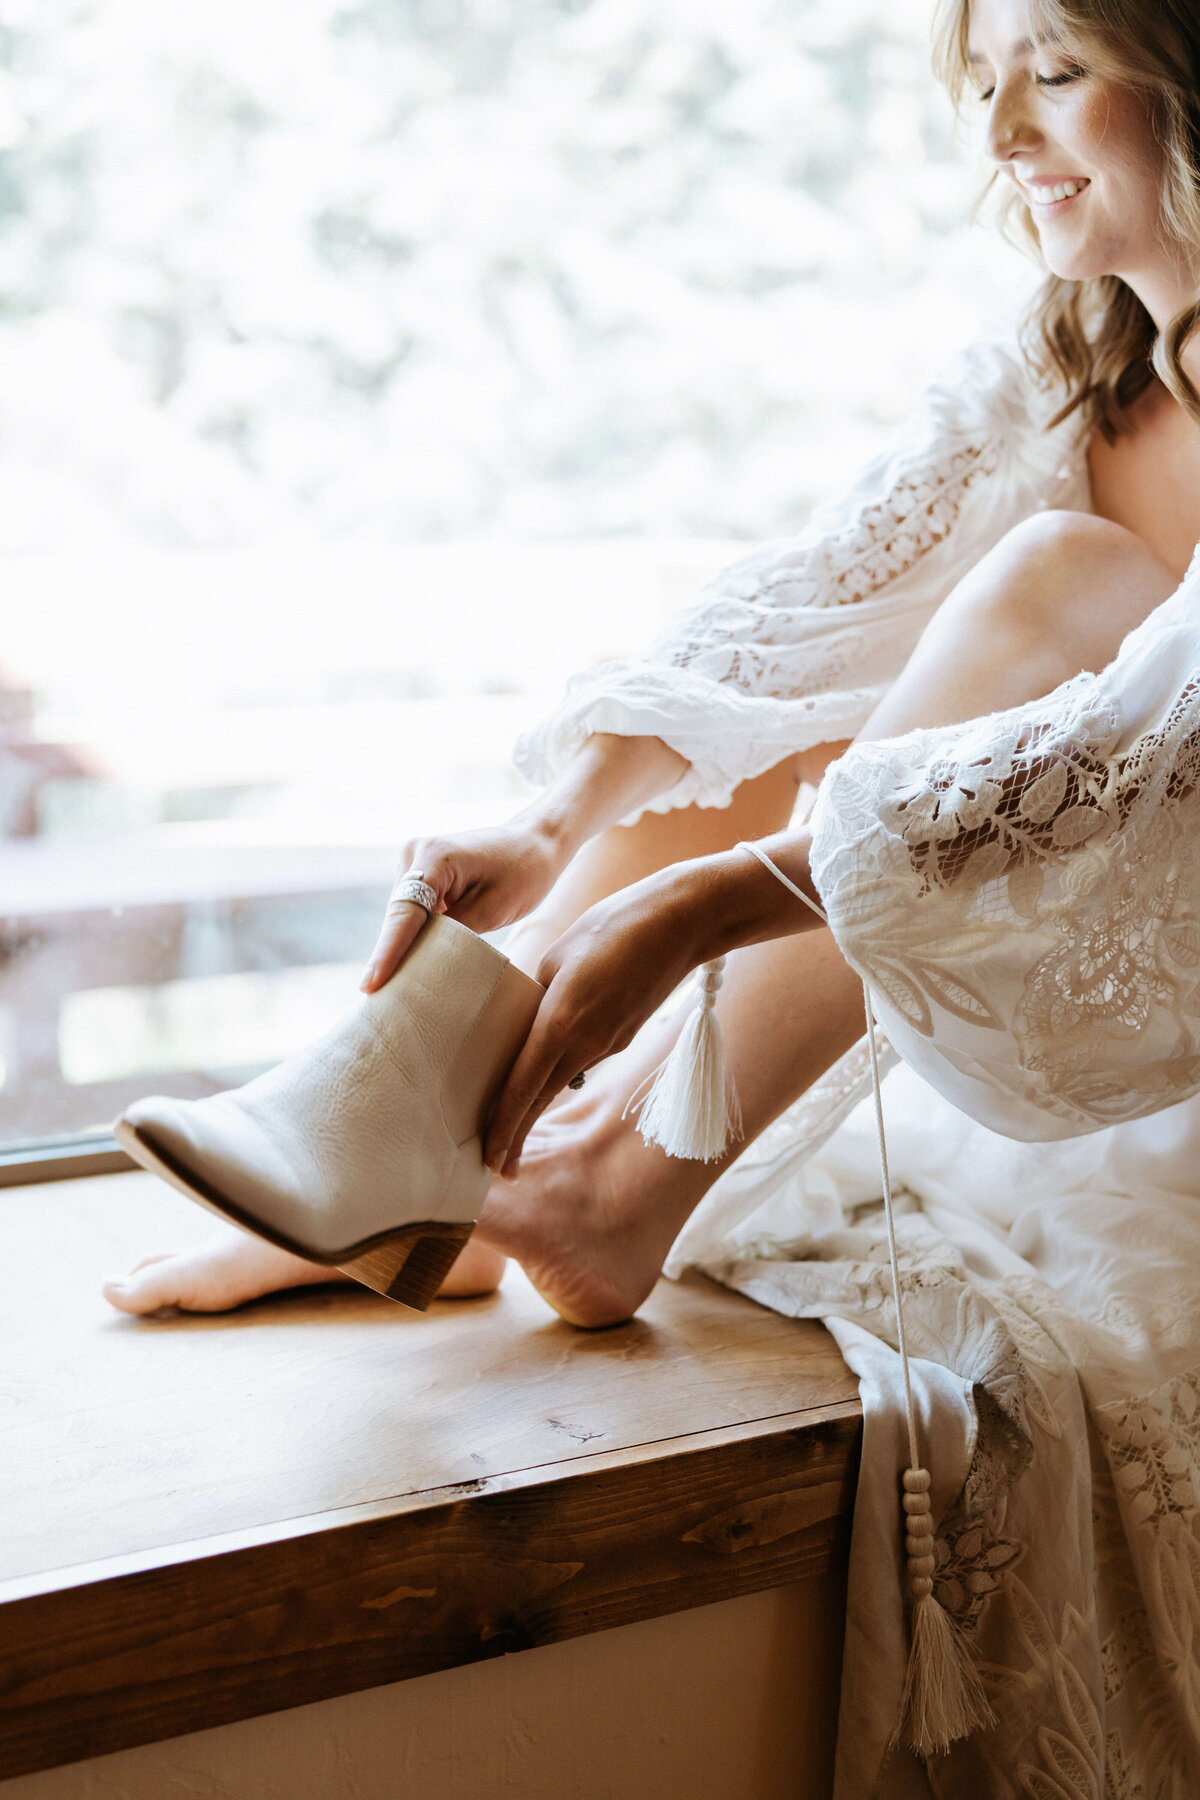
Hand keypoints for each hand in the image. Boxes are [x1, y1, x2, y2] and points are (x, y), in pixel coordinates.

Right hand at [361, 819, 568, 991]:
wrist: (536, 840)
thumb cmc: (525, 871)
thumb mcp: (495, 908)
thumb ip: (455, 934)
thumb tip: (422, 961)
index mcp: (435, 856)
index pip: (404, 914)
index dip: (386, 953)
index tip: (369, 986)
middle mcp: (416, 853)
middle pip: (398, 917)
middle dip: (393, 956)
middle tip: (385, 1002)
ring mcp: (415, 860)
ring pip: (402, 916)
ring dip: (405, 946)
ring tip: (400, 990)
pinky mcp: (422, 871)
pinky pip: (413, 910)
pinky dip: (417, 934)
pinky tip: (418, 963)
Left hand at [482, 861, 717, 1176]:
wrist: (682, 923)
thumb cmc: (614, 925)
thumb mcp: (557, 954)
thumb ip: (533, 993)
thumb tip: (519, 1020)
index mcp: (561, 1021)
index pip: (523, 1087)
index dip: (503, 1127)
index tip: (488, 1159)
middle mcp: (585, 1043)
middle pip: (539, 1099)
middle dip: (515, 1135)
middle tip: (493, 1168)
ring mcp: (607, 1044)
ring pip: (558, 1082)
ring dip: (533, 1105)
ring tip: (504, 1124)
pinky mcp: (620, 1036)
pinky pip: (579, 1061)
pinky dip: (556, 1073)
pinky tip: (540, 1071)